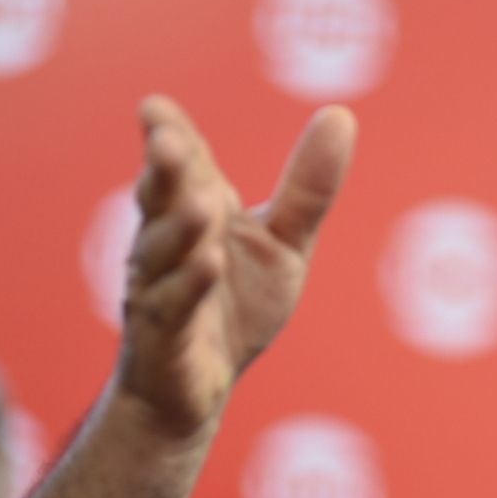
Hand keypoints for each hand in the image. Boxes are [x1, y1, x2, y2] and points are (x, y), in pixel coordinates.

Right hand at [115, 95, 355, 440]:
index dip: (169, 134)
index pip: (183, 166)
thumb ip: (307, 188)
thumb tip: (341, 113)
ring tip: (203, 203)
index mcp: (195, 211)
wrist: (199, 391)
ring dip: (180, 228)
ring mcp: (159, 287)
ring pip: (163, 252)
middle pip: (163, 199)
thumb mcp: (284, 244)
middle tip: (166, 140)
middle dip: (165, 171)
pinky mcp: (164, 335)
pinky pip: (174, 306)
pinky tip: (208, 263)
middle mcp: (167, 242)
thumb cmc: (239, 306)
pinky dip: (190, 285)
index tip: (154, 106)